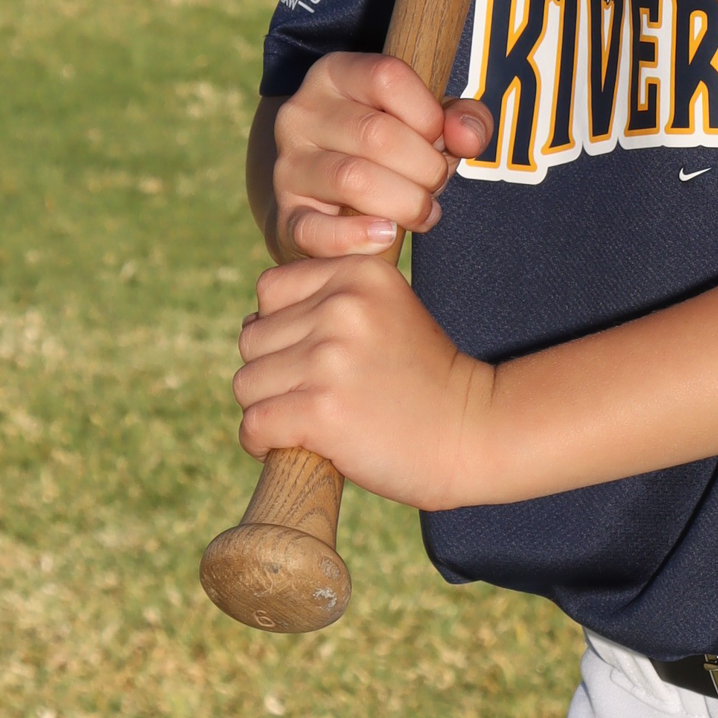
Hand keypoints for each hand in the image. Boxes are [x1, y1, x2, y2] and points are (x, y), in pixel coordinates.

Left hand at [234, 253, 496, 508]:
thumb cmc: (423, 379)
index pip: (270, 289)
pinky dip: (262, 442)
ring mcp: (330, 358)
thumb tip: (251, 322)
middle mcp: (342, 306)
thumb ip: (328, 300)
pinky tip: (293, 445)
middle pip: (252, 338)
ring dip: (267, 408)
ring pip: (246, 383)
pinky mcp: (320, 410)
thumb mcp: (386, 311)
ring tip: (309, 420)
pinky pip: (254, 424)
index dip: (280, 327)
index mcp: (359, 273)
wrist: (471, 432)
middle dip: (272, 371)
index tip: (311, 356)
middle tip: (314, 394)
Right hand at [265, 54, 492, 258]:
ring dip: (405, 203)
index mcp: (336, 74)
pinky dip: (358, 238)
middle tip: (437, 183)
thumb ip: (463, 119)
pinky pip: (315, 230)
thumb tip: (466, 137)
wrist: (334, 196)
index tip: (438, 138)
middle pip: (376, 134)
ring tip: (423, 211)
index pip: (386, 76)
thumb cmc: (393, 148)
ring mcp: (288, 164)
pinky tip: (386, 235)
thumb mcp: (430, 120)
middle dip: (425, 166)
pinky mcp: (286, 214)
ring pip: (352, 179)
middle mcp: (302, 113)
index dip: (427, 113)